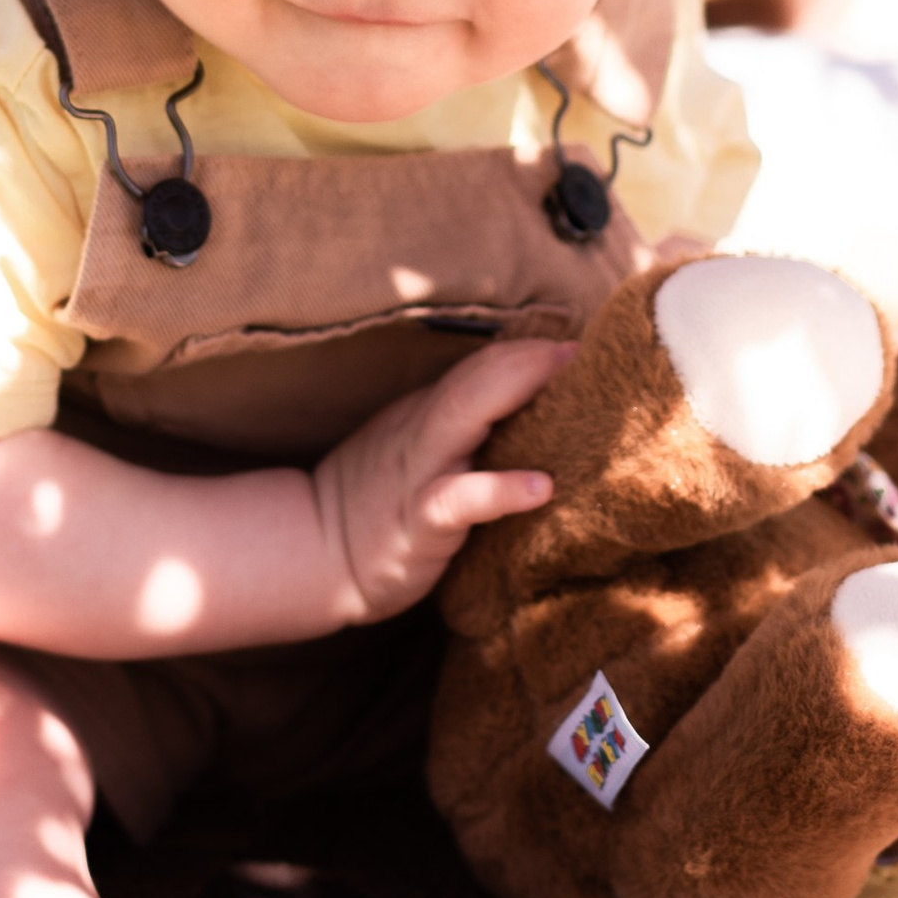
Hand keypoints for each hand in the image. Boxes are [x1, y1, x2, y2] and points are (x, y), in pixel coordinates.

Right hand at [310, 335, 572, 628]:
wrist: (312, 554)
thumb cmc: (374, 506)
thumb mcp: (413, 451)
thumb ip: (456, 428)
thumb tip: (518, 411)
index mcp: (427, 413)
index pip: (480, 367)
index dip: (527, 349)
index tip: (579, 343)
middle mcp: (425, 430)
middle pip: (478, 375)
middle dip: (530, 355)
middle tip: (584, 347)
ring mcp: (421, 471)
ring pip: (466, 413)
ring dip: (519, 388)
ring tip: (568, 378)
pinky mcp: (421, 520)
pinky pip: (461, 498)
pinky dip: (502, 488)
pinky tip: (541, 487)